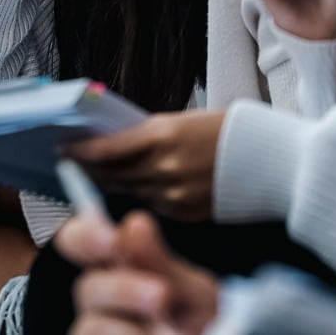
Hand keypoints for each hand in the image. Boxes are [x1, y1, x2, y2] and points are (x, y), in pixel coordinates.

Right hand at [59, 210, 220, 334]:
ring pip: (91, 324)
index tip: (113, 239)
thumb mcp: (193, 291)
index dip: (86, 235)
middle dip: (125, 289)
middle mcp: (100, 299)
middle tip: (162, 295)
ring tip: (171, 332)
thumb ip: (161, 263)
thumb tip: (134, 224)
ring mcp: (97, 330)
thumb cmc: (199, 321)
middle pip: (87, 287)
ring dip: (132, 328)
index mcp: (118, 267)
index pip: (80, 242)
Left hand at [63, 111, 226, 221]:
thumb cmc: (228, 131)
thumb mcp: (183, 121)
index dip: (80, 152)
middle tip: (71, 164)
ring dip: (110, 184)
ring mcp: (174, 195)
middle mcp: (164, 168)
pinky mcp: (185, 214)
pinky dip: (140, 195)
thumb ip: (149, 134)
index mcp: (162, 136)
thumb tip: (116, 142)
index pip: (106, 149)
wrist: (272, 160)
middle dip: (90, 170)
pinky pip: (151, 205)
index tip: (63, 149)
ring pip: (128, 192)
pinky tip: (131, 187)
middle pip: (112, 174)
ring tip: (94, 176)